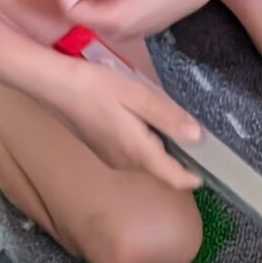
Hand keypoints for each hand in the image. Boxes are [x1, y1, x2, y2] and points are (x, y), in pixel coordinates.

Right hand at [39, 51, 203, 191]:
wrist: (52, 85)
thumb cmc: (94, 86)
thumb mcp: (138, 96)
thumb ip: (169, 118)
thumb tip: (198, 137)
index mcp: (138, 152)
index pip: (173, 178)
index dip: (193, 177)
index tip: (209, 169)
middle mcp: (125, 162)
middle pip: (160, 168)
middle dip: (177, 156)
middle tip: (190, 131)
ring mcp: (111, 158)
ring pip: (146, 160)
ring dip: (159, 147)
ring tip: (165, 119)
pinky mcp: (102, 150)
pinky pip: (131, 152)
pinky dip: (143, 142)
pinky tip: (139, 118)